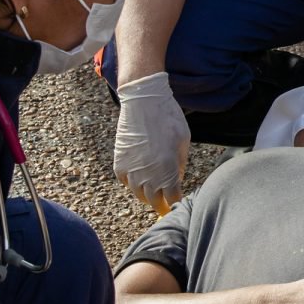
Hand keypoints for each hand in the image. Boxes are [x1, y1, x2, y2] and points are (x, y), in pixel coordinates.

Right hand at [114, 72, 189, 211]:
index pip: (172, 197)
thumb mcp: (183, 140)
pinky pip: (125, 181)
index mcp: (167, 169)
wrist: (143, 100)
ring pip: (138, 193)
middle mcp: (148, 173)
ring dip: (147, 195)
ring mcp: (132, 169)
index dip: (176, 202)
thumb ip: (181, 164)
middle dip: (161, 203)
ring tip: (153, 192)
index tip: (178, 202)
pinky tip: (139, 178)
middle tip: (165, 203)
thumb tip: (177, 179)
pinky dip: (132, 183)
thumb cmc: (168, 117)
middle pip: (154, 200)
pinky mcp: (120, 162)